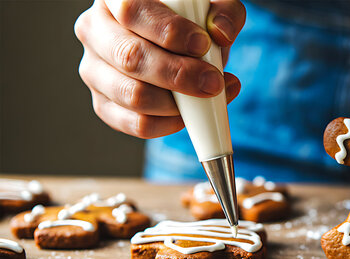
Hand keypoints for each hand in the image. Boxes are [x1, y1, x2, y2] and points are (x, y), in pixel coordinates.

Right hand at [74, 0, 245, 138]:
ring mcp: (94, 69)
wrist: (179, 41)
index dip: (168, 32)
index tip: (202, 45)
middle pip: (130, 57)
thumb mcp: (211, 5)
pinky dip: (169, 124)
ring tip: (207, 96)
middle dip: (178, 75)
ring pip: (132, 96)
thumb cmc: (190, 18)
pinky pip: (136, 123)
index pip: (131, 11)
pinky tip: (190, 114)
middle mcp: (95, 30)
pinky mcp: (104, 103)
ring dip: (177, 104)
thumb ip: (223, 11)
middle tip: (213, 82)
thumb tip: (221, 34)